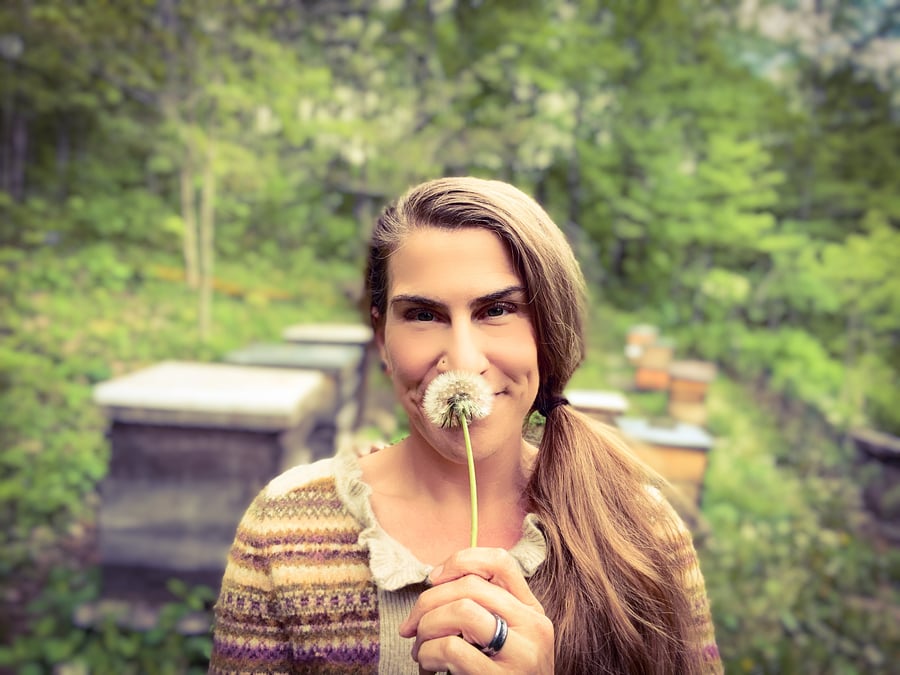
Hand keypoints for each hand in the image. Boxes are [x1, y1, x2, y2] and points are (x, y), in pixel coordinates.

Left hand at [399, 547, 553, 674]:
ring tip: (421, 650)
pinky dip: (429, 655)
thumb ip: (484, 610)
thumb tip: (435, 584)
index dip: (460, 560)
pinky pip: (453, 649)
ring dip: (427, 628)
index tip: (433, 579)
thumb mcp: (503, 640)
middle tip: (411, 627)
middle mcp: (534, 627)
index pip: (500, 562)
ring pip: (462, 610)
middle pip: (471, 586)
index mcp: (532, 612)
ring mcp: (522, 654)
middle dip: (428, 602)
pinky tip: (429, 668)